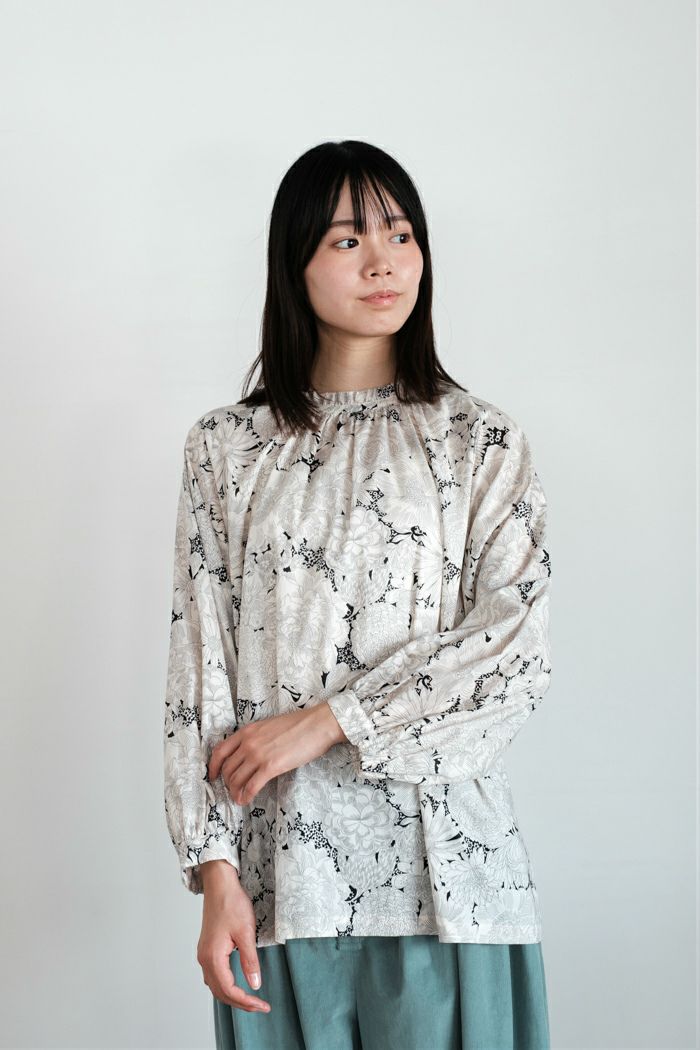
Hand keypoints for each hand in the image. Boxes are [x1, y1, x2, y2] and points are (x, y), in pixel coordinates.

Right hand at [197, 862, 270, 1013]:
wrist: (219, 885)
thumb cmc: (231, 904)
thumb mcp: (246, 932)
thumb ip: (250, 960)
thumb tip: (255, 984)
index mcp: (213, 957)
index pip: (228, 990)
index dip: (246, 1001)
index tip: (262, 1005)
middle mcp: (204, 959)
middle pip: (220, 992)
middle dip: (240, 1003)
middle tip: (260, 1007)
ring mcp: (204, 954)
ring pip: (215, 985)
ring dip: (232, 996)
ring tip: (250, 1000)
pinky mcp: (207, 948)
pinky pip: (214, 975)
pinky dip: (225, 985)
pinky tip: (236, 984)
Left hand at [208, 701, 346, 807]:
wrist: (317, 725)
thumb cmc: (298, 725)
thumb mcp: (268, 726)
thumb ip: (255, 738)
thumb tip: (249, 755)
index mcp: (247, 731)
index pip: (220, 751)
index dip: (213, 767)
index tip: (213, 776)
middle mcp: (248, 743)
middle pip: (227, 768)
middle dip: (227, 782)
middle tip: (232, 789)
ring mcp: (258, 755)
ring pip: (236, 779)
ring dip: (235, 791)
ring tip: (238, 797)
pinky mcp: (271, 767)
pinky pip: (251, 786)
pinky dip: (245, 796)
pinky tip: (246, 800)